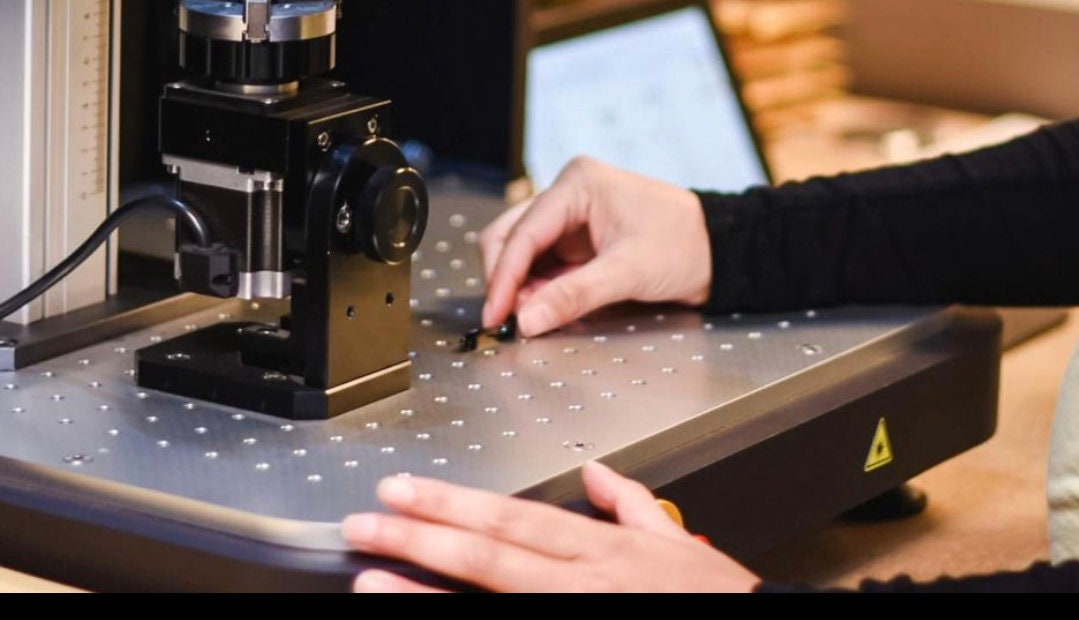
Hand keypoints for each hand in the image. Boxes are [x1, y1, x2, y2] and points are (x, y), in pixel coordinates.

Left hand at [342, 459, 761, 593]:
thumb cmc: (716, 601)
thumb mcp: (678, 543)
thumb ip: (632, 506)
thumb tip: (598, 473)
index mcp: (599, 548)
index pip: (512, 517)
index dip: (454, 501)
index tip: (403, 487)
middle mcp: (582, 580)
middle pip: (491, 551)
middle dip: (423, 533)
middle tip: (363, 519)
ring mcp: (579, 615)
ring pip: (494, 597)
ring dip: (428, 591)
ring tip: (371, 579)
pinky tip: (429, 618)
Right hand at [480, 155, 712, 337]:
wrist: (718, 250)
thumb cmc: (685, 244)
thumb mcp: (629, 272)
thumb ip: (574, 295)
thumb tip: (528, 318)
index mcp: (578, 183)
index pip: (524, 231)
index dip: (504, 276)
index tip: (495, 312)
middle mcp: (568, 193)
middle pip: (511, 235)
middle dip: (507, 278)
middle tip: (508, 319)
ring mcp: (570, 215)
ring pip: (521, 250)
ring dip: (521, 285)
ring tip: (533, 315)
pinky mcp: (576, 238)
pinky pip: (542, 263)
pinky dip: (537, 287)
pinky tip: (545, 306)